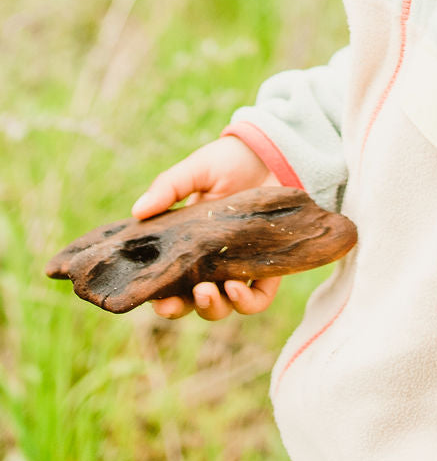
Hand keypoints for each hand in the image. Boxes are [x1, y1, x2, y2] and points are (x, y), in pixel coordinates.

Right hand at [132, 136, 281, 321]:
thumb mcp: (196, 170)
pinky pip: (258, 299)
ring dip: (211, 307)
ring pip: (222, 306)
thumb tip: (138, 211)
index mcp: (186, 244)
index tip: (152, 299)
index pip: (167, 281)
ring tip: (206, 291)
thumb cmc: (230, 161)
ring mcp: (239, 265)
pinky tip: (236, 287)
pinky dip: (246, 303)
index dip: (158, 297)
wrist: (274, 153)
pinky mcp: (268, 265)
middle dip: (180, 308)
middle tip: (175, 302)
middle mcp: (211, 261)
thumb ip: (168, 188)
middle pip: (192, 301)